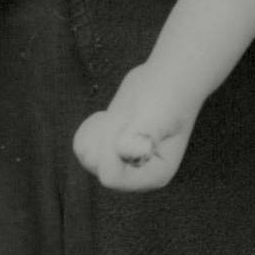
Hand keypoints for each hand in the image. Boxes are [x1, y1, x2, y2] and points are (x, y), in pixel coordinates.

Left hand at [72, 60, 201, 191]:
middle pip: (97, 167)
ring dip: (100, 131)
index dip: (109, 148)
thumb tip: (124, 152)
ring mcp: (125, 166)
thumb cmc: (166, 95)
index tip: (128, 121)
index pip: (111, 177)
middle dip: (104, 137)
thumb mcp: (153, 114)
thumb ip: (138, 137)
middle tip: (128, 115)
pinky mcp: (113, 154)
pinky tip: (115, 118)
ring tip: (124, 116)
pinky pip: (85, 148)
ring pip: (88, 158)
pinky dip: (93, 129)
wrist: (169, 77)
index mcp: (154, 175)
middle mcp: (139, 177)